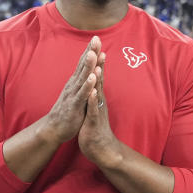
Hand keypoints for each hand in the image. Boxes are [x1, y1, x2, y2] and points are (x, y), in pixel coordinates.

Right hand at [41, 37, 100, 144]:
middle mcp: (73, 85)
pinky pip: (82, 94)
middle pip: (83, 65)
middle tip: (96, 38)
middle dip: (90, 52)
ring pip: (82, 77)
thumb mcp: (75, 93)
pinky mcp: (74, 105)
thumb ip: (80, 82)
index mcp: (75, 82)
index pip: (83, 63)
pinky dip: (87, 85)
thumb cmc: (67, 110)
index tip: (96, 37)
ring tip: (94, 53)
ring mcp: (73, 94)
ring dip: (88, 65)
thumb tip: (86, 70)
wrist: (54, 128)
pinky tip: (93, 77)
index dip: (90, 50)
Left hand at [78, 52, 121, 167]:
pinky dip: (91, 100)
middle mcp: (98, 100)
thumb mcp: (93, 107)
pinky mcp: (94, 122)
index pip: (97, 74)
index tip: (95, 42)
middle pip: (99, 77)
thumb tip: (94, 81)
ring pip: (97, 91)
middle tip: (99, 44)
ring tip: (97, 64)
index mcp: (96, 96)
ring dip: (97, 78)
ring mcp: (97, 110)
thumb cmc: (95, 128)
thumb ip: (94, 93)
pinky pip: (93, 110)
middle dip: (98, 61)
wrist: (101, 150)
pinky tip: (91, 91)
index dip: (96, 58)